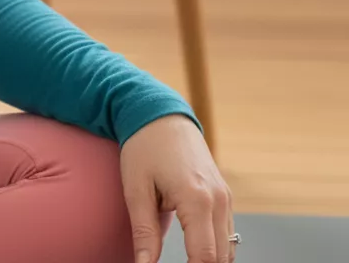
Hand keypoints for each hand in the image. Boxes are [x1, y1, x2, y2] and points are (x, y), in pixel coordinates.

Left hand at [119, 114, 234, 262]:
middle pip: (220, 259)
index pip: (204, 259)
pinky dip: (215, 249)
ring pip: (228, 249)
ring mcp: (225, 197)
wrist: (160, 115)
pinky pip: (227, 233)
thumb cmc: (144, 147)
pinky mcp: (224, 196)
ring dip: (210, 262)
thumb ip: (144, 232)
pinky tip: (195, 254)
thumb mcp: (136, 188)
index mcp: (197, 199)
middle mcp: (219, 201)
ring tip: (184, 262)